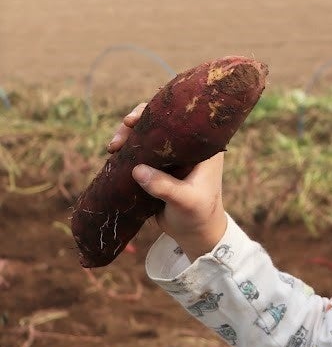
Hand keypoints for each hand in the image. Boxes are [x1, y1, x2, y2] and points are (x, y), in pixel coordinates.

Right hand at [107, 103, 227, 259]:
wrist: (195, 233)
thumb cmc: (198, 215)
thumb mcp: (185, 202)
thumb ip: (164, 187)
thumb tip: (138, 170)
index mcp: (204, 148)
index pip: (182, 119)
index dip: (157, 113)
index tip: (134, 120)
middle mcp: (188, 146)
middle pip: (159, 122)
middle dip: (136, 123)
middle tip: (119, 137)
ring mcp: (172, 155)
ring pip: (146, 135)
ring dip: (127, 137)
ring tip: (113, 148)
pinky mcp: (158, 166)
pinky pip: (139, 151)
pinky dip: (126, 150)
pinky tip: (113, 154)